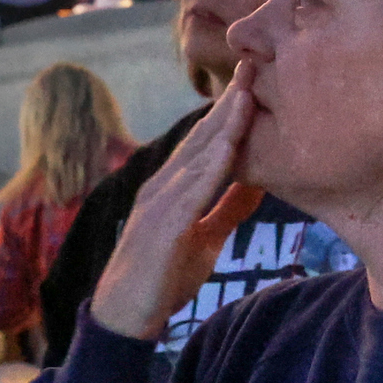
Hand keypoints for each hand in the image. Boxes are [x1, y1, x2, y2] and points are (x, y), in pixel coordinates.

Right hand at [91, 63, 266, 341]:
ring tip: (248, 94)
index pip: (206, 141)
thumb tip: (258, 182)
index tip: (256, 80)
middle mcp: (163, 186)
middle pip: (202, 137)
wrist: (124, 318)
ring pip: (198, 156)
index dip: (231, 111)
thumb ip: (227, 208)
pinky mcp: (162, 226)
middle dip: (229, 102)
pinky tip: (230, 148)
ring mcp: (160, 203)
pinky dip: (212, 167)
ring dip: (224, 125)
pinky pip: (191, 191)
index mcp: (173, 186)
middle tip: (255, 64)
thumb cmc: (162, 278)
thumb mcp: (204, 238)